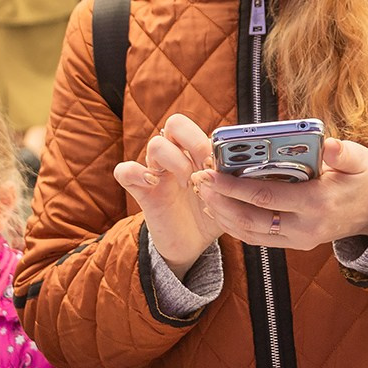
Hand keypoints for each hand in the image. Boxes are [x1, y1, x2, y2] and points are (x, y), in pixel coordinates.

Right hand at [114, 114, 223, 274]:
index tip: (219, 164)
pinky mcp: (140, 190)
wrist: (193, 244)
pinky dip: (137, 173)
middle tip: (204, 167)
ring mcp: (156, 171)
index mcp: (196, 152)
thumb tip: (243, 167)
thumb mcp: (230, 197)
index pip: (201, 126)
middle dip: (194, 143)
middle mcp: (175, 156)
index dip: (209, 140)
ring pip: (155, 144)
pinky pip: (124, 170)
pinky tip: (155, 184)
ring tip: (188, 185)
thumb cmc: (212, 214)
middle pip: (175, 123)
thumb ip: (236, 181)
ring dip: (176, 162)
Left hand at [196, 137, 367, 253]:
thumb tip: (329, 144)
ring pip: (249, 234)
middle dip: (220, 201)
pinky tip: (219, 209)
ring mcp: (298, 240)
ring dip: (222, 214)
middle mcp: (304, 227)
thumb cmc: (362, 179)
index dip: (235, 186)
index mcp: (316, 203)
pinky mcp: (293, 244)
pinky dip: (234, 225)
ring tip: (202, 194)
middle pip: (251, 219)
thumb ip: (344, 152)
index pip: (266, 197)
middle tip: (198, 182)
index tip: (211, 172)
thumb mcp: (360, 160)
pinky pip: (257, 238)